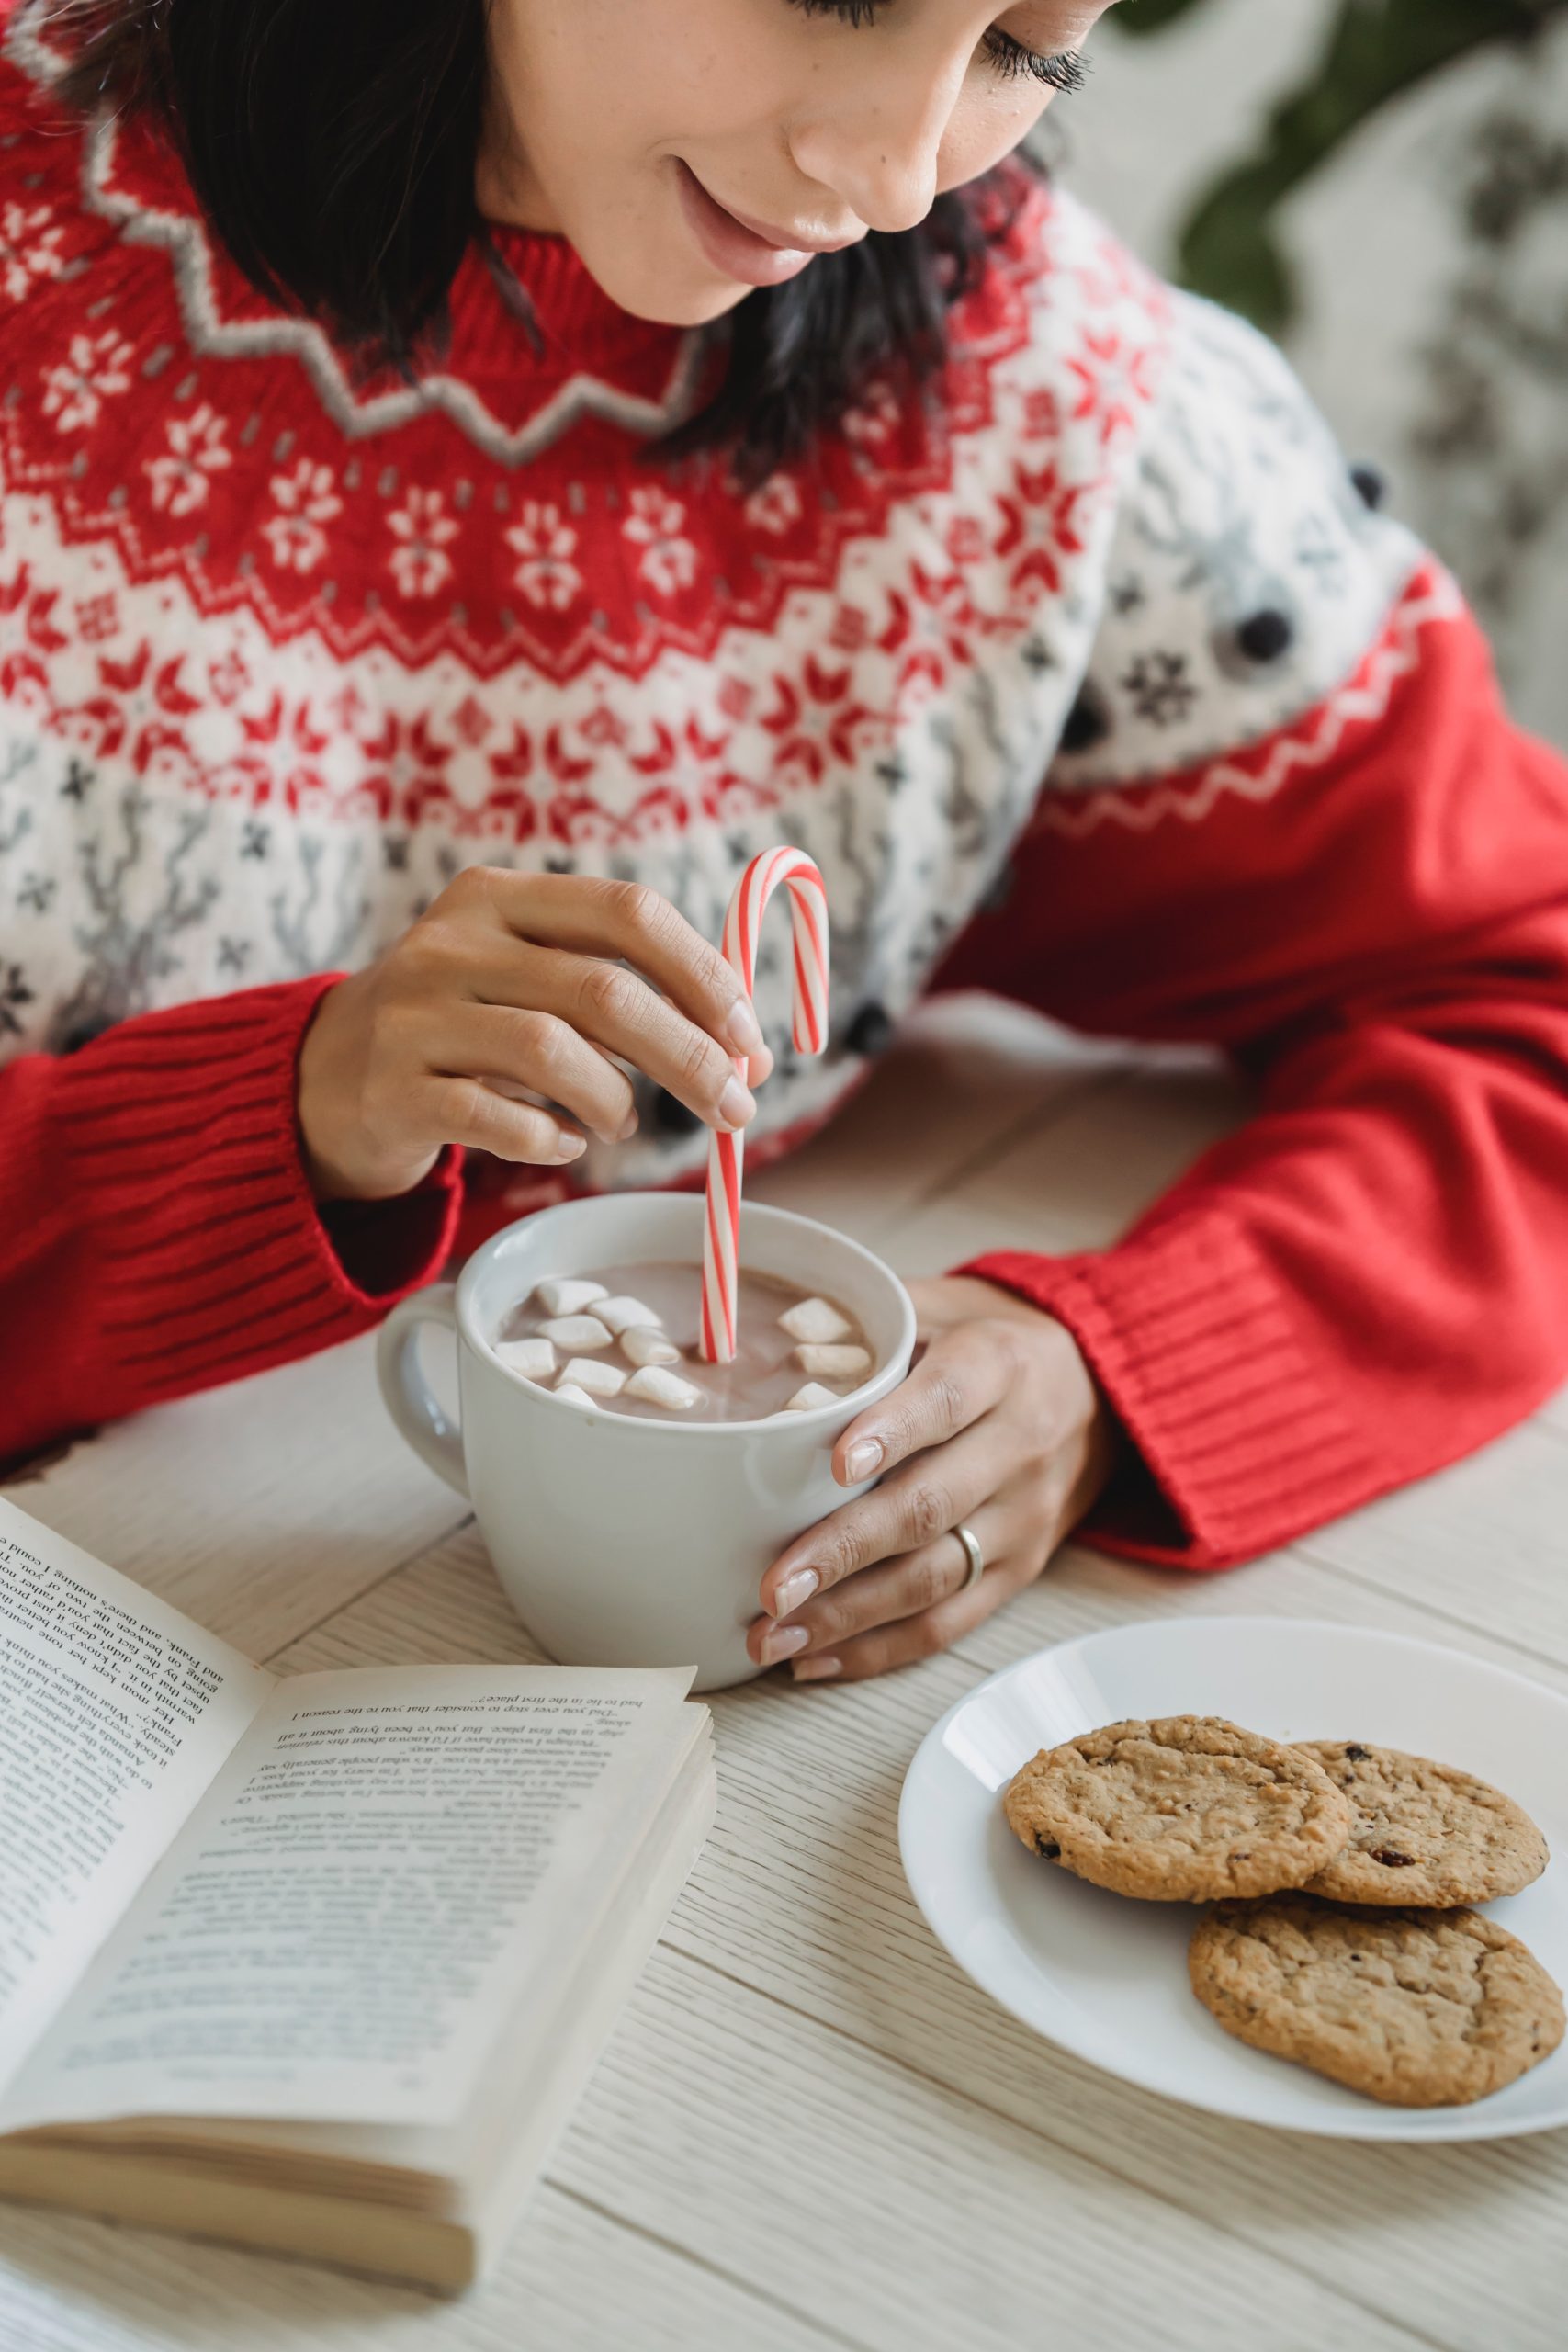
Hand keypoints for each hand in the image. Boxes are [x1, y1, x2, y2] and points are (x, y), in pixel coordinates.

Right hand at [296, 868, 771, 1199]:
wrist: (323, 1078)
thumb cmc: (460, 1028)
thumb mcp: (520, 975)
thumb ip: (614, 989)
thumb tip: (738, 1047)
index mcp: (498, 898)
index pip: (625, 913)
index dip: (703, 976)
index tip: (749, 1038)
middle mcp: (451, 943)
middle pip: (602, 991)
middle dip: (687, 1056)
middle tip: (733, 1109)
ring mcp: (413, 1015)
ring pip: (552, 1051)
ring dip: (614, 1099)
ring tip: (622, 1122)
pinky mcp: (391, 1090)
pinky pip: (495, 1119)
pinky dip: (548, 1140)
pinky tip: (562, 1146)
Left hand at [749, 1278, 1113, 1682]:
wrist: (1099, 1388)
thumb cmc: (989, 1341)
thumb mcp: (943, 1304)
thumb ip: (869, 1322)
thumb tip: (765, 1341)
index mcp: (999, 1366)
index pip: (947, 1399)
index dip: (893, 1432)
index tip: (837, 1465)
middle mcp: (1020, 1446)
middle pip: (930, 1505)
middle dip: (844, 1551)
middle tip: (773, 1586)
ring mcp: (1025, 1518)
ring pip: (935, 1577)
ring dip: (849, 1615)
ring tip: (774, 1634)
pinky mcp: (1021, 1570)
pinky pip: (951, 1622)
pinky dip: (880, 1648)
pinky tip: (816, 1658)